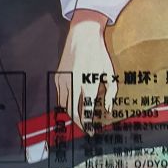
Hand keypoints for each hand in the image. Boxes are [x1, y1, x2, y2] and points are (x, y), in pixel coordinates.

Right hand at [55, 9, 117, 131]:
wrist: (82, 36)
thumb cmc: (99, 54)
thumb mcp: (109, 73)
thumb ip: (110, 93)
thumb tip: (109, 110)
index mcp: (88, 83)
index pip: (86, 110)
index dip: (89, 123)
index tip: (91, 131)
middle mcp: (73, 83)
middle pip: (73, 111)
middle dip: (78, 123)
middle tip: (85, 128)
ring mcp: (63, 80)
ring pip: (64, 105)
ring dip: (72, 114)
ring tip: (80, 118)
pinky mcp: (57, 77)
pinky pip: (60, 96)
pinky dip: (66, 103)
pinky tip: (73, 104)